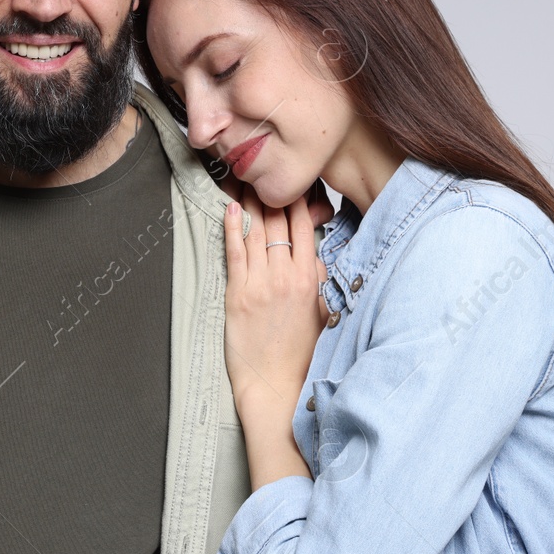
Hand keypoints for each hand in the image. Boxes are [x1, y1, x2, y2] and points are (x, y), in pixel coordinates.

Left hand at [222, 185, 328, 428]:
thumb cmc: (302, 354)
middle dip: (270, 192)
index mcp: (311, 278)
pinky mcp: (237, 294)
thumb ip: (320, 280)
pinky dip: (231, 227)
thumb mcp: (324, 312)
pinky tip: (229, 207)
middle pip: (278, 221)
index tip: (291, 180)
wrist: (277, 385)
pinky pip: (234, 252)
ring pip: (255, 231)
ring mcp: (261, 284)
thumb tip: (317, 255)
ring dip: (248, 201)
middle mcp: (287, 276)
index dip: (298, 199)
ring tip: (241, 177)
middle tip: (261, 168)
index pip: (305, 225)